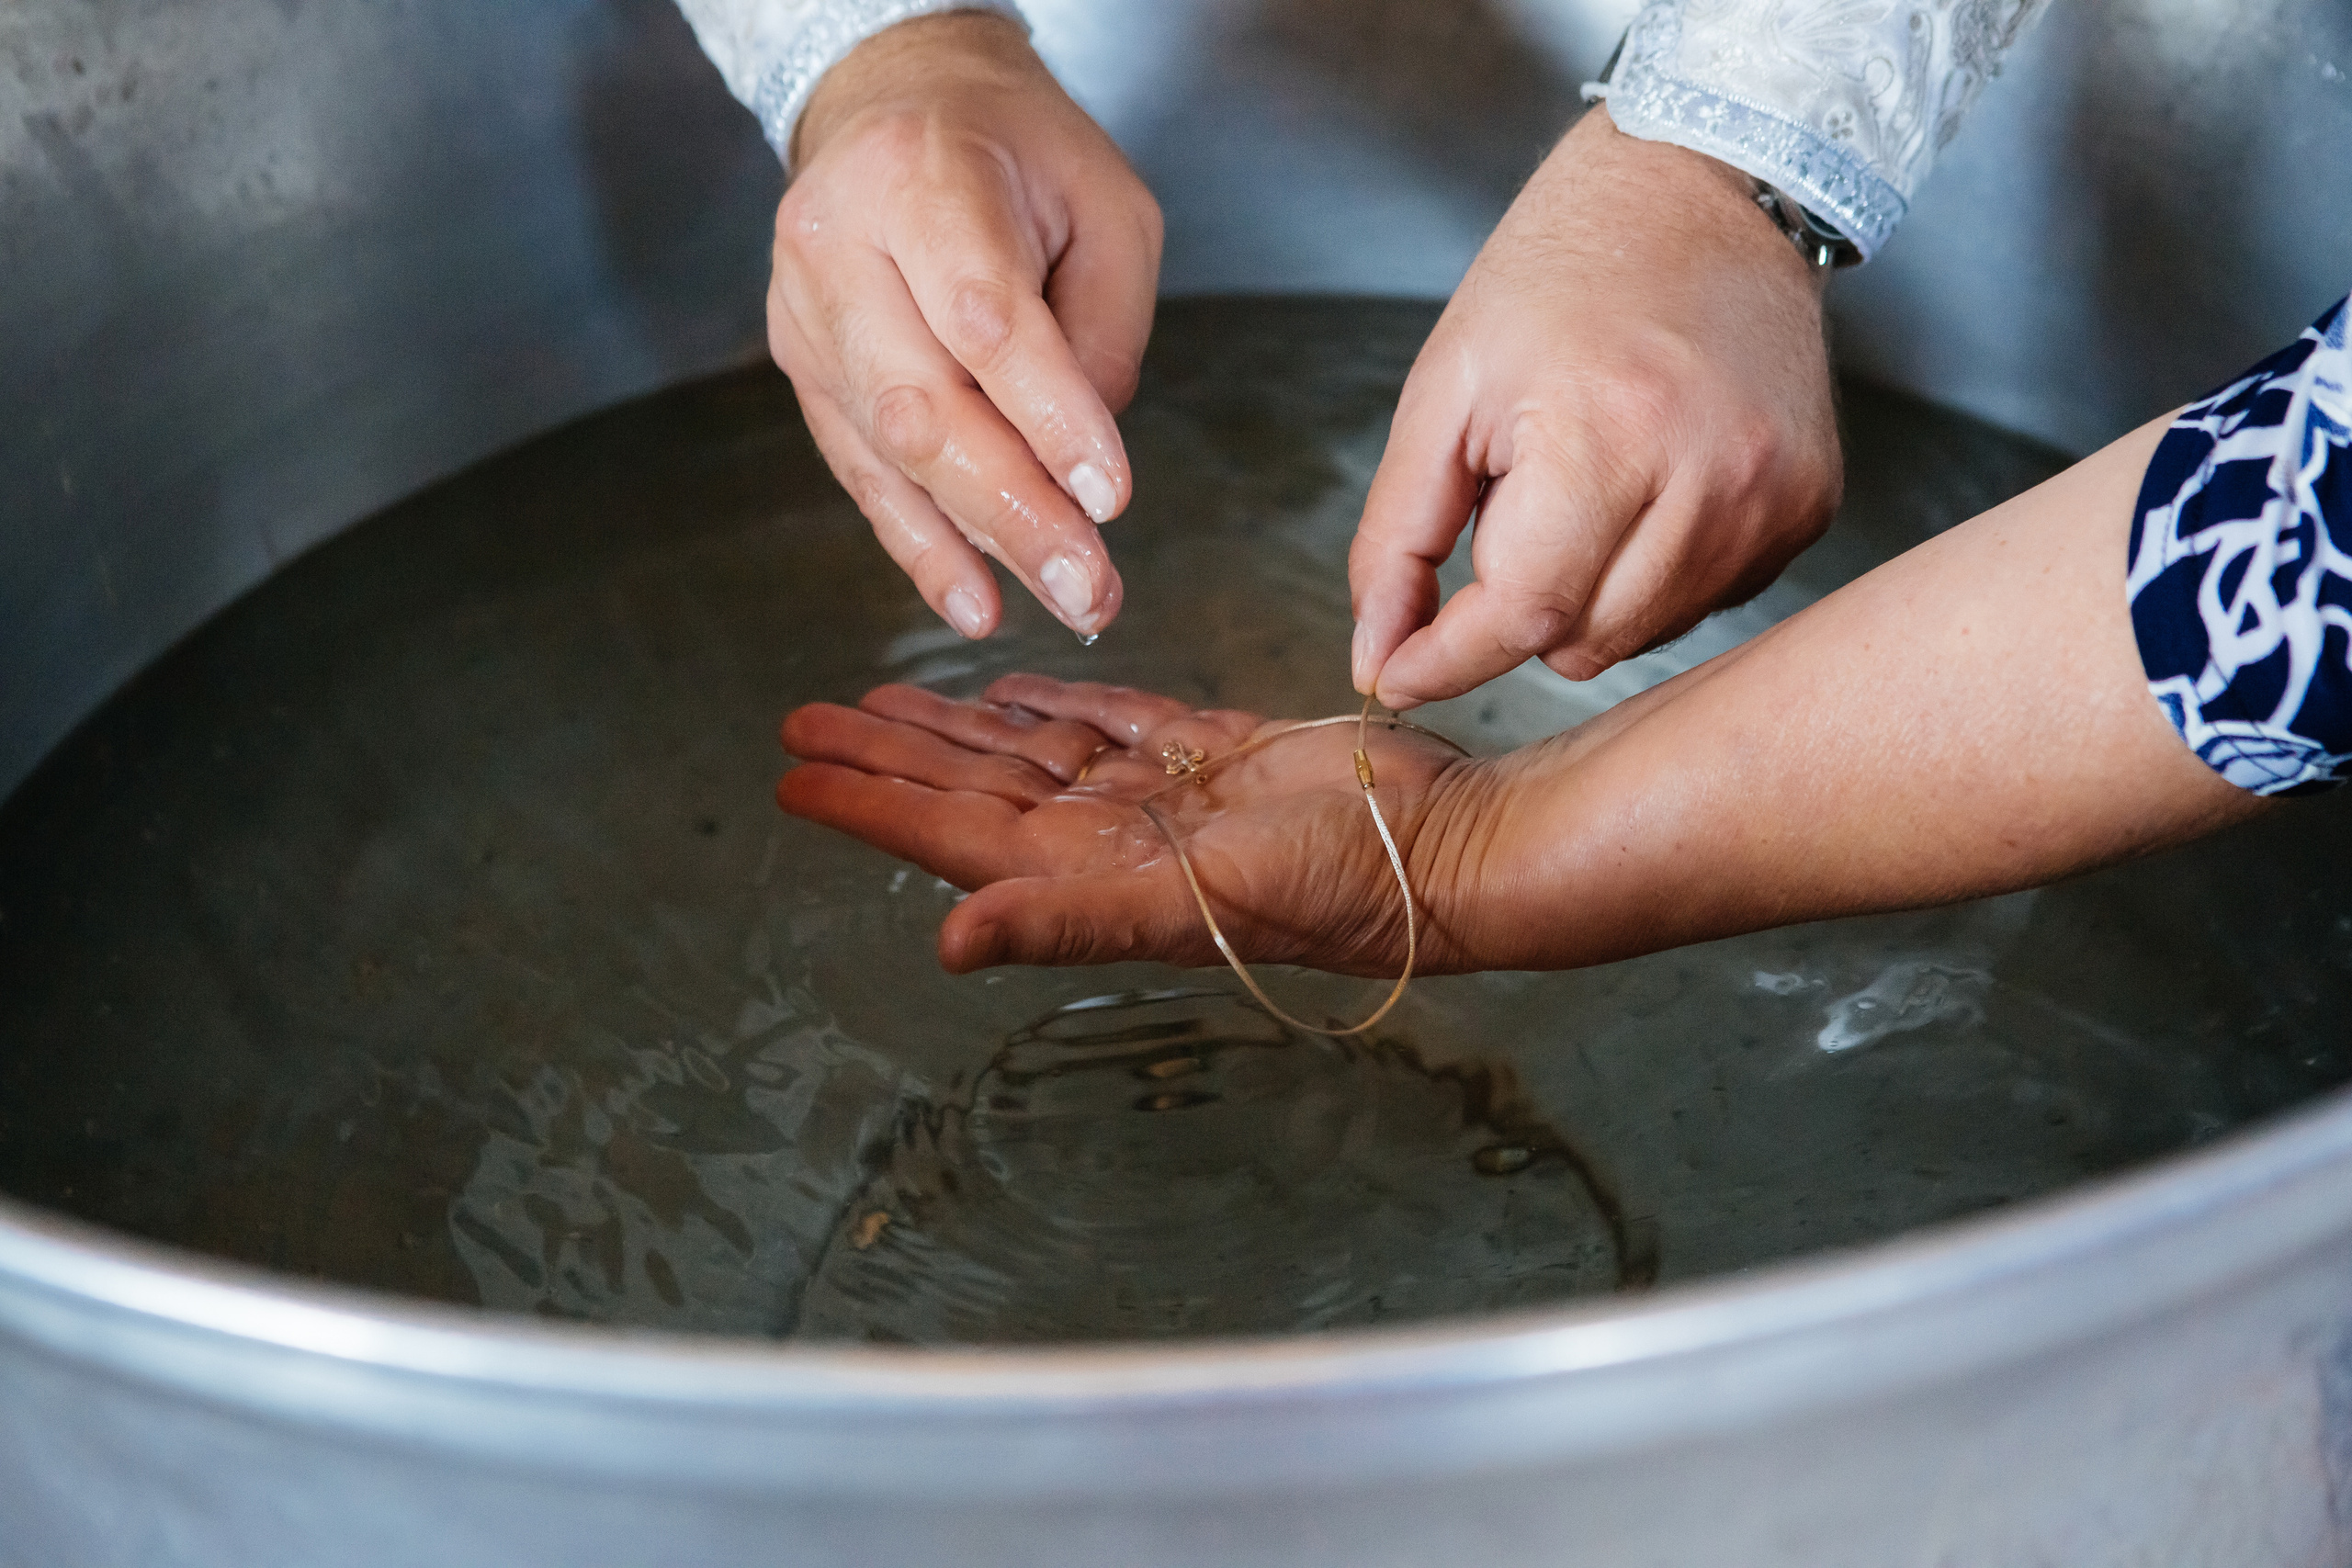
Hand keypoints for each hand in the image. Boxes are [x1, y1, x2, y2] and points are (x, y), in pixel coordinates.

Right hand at [771, 14, 1163, 640]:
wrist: (895, 102)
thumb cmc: (1014, 149)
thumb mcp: (1106, 202)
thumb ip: (1104, 327)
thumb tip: (1086, 463)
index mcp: (917, 179)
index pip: (983, 319)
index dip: (1048, 417)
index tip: (1109, 496)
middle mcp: (838, 247)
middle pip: (922, 404)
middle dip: (1015, 511)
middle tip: (1091, 588)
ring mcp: (806, 315)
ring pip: (887, 452)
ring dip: (977, 543)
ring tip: (1058, 603)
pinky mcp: (803, 369)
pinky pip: (861, 473)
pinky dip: (921, 544)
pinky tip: (975, 600)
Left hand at [777, 676, 1487, 974]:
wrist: (1450, 849)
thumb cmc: (1340, 890)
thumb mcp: (1191, 905)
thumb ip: (1064, 922)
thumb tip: (947, 944)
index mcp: (1088, 872)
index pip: (947, 834)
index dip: (868, 805)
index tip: (791, 776)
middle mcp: (1111, 836)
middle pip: (970, 786)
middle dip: (887, 753)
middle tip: (804, 717)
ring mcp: (1163, 795)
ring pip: (1031, 749)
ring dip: (957, 726)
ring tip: (885, 697)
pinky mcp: (1217, 755)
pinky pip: (1115, 722)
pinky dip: (1059, 701)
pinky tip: (1017, 687)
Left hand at [1349, 104, 1841, 706]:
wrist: (1705, 185)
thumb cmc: (1562, 271)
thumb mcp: (1444, 391)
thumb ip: (1397, 538)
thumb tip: (1375, 656)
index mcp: (1608, 434)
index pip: (1522, 616)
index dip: (1446, 659)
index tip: (1394, 672)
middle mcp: (1712, 479)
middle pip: (1581, 643)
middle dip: (1518, 611)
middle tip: (1507, 514)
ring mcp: (1773, 499)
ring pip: (1641, 636)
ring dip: (1586, 598)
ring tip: (1581, 489)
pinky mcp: (1809, 507)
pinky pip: (1705, 602)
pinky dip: (1653, 576)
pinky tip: (1644, 490)